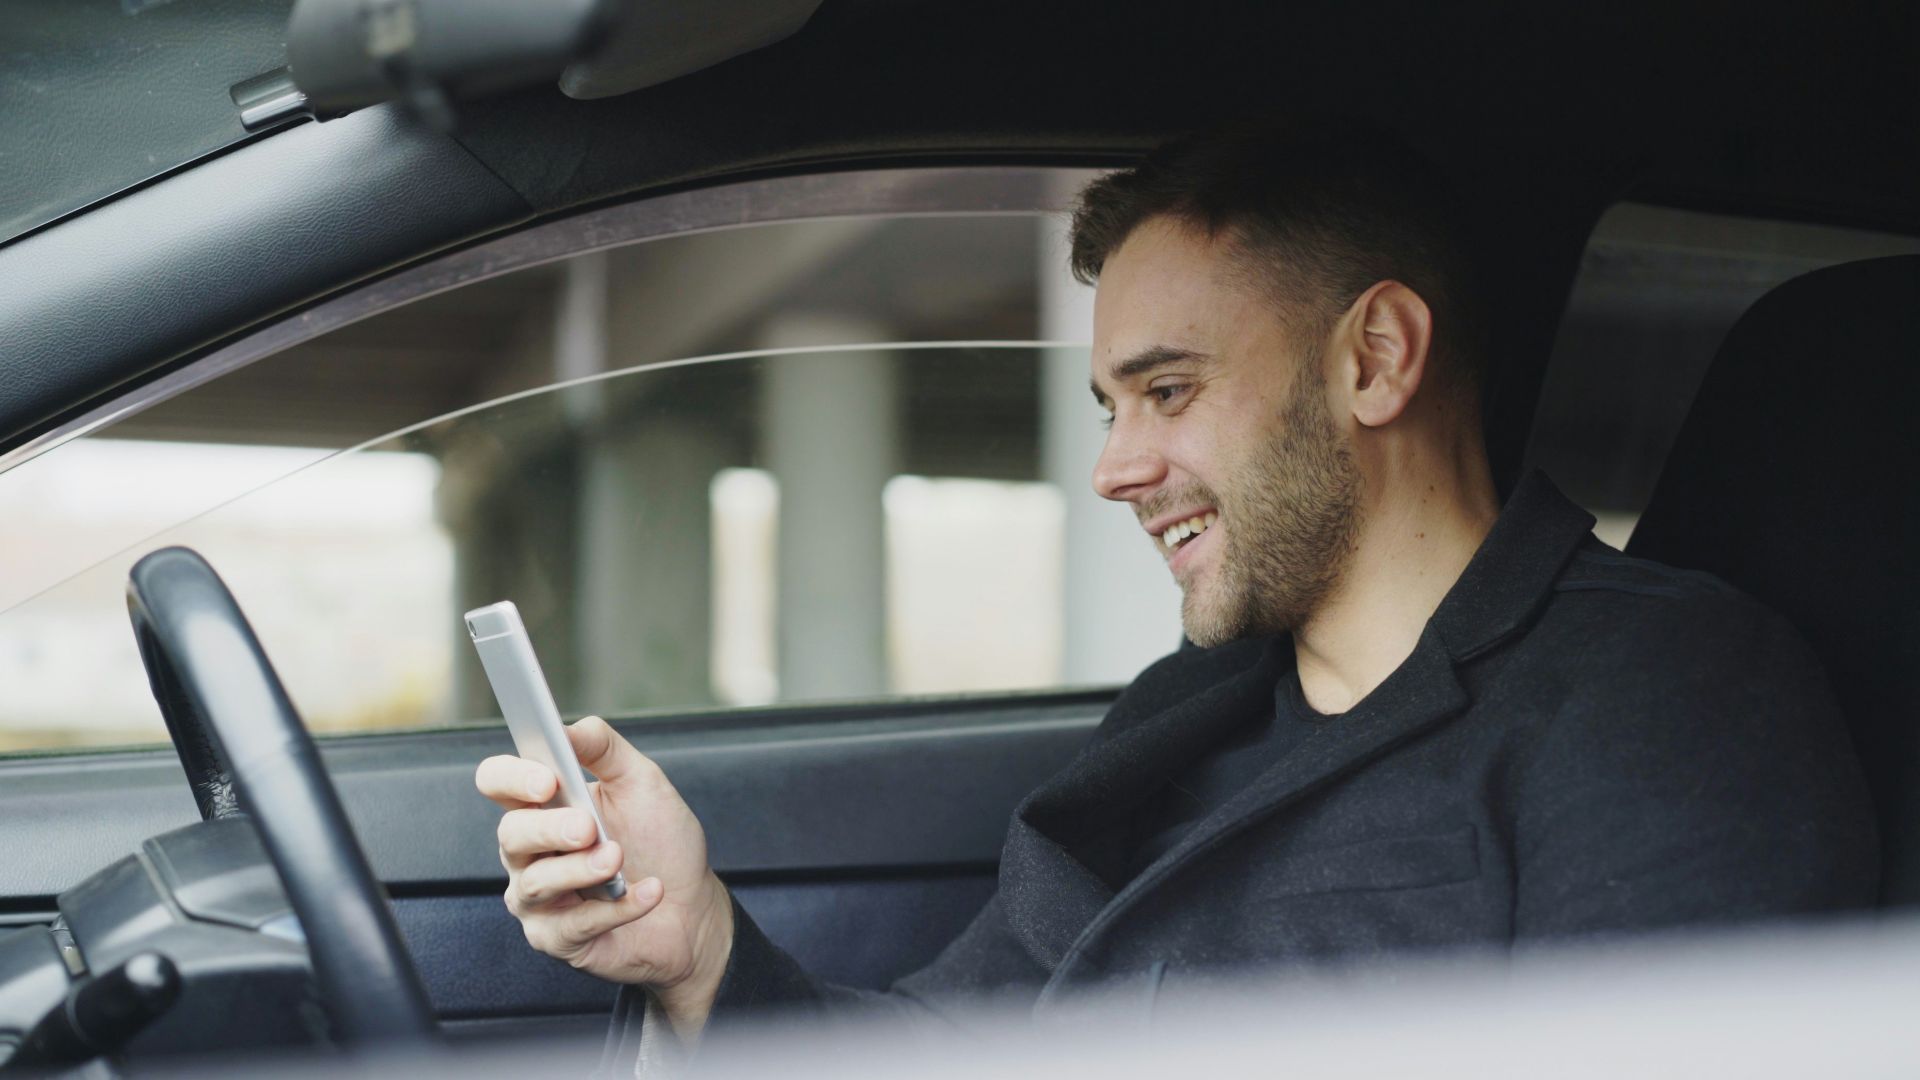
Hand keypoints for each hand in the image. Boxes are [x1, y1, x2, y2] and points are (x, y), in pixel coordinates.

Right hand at [475, 716, 733, 1034]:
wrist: (692, 907)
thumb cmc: (661, 843)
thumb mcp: (642, 784)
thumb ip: (605, 750)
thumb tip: (572, 726)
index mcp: (543, 805)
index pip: (498, 782)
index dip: (512, 778)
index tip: (547, 780)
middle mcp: (530, 851)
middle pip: (510, 834)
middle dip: (550, 829)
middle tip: (589, 828)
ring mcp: (537, 898)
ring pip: (535, 883)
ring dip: (583, 870)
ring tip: (620, 859)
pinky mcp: (556, 938)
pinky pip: (572, 924)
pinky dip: (616, 907)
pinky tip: (648, 892)